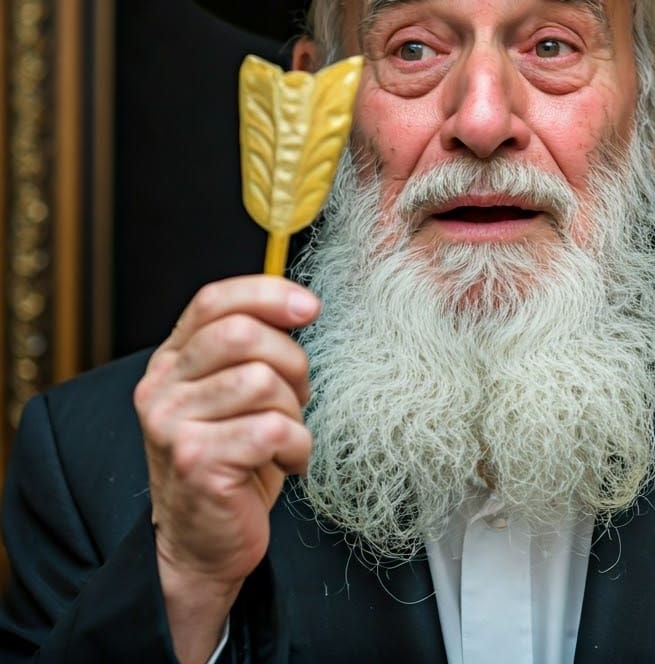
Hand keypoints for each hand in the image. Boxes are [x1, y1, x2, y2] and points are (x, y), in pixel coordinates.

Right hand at [133, 275, 318, 663]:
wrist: (203, 546)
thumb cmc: (235, 461)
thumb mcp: (235, 394)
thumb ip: (250, 349)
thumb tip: (300, 304)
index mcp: (171, 362)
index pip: (214, 301)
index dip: (267, 294)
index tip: (309, 307)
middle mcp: (161, 388)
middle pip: (243, 335)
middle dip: (291, 362)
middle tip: (298, 397)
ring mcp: (171, 425)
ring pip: (261, 381)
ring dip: (293, 411)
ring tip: (286, 437)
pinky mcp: (195, 462)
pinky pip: (272, 428)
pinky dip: (297, 446)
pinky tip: (288, 463)